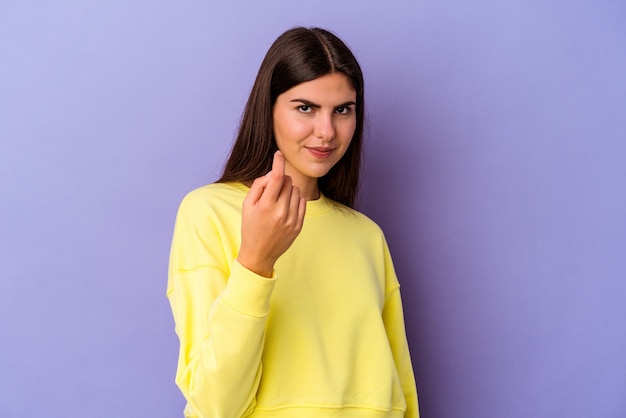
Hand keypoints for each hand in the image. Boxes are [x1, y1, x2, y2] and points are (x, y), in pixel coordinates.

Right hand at [237, 151, 305, 276]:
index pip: (276, 177)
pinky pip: (302, 201)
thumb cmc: (251, 226)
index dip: (278, 162)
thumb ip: (259, 186)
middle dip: (280, 181)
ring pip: (295, 190)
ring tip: (277, 202)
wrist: (259, 253)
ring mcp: (292, 219)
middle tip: (272, 191)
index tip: (279, 154)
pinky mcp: (299, 225)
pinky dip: (294, 200)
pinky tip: (285, 208)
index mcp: (265, 206)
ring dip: (287, 190)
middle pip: (287, 182)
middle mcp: (280, 212)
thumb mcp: (247, 205)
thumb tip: (273, 173)